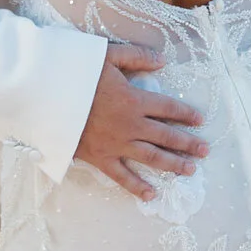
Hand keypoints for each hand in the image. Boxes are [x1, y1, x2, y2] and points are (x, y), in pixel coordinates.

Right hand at [73, 44, 207, 201]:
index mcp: (135, 99)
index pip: (169, 108)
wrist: (45, 96)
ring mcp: (117, 144)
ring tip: (191, 170)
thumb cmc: (75, 73)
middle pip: (167, 136)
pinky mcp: (100, 158)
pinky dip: (137, 187)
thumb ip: (137, 57)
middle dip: (188, 143)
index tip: (200, 120)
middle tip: (205, 150)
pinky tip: (152, 195)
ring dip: (174, 164)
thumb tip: (162, 61)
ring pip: (152, 158)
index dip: (186, 114)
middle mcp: (131, 125)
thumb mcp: (107, 55)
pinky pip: (122, 176)